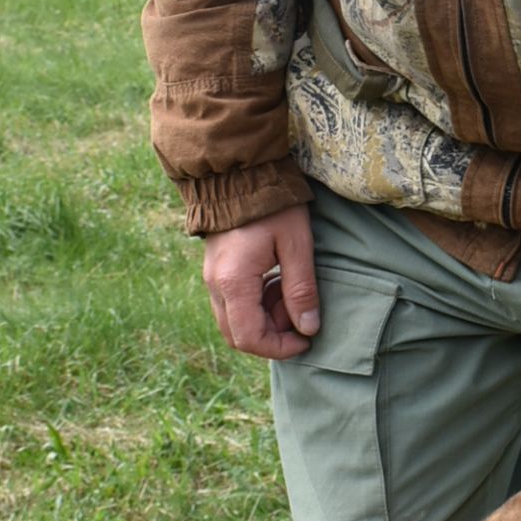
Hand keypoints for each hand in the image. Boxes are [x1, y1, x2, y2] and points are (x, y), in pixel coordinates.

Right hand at [201, 206, 320, 359]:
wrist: (239, 172)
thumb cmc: (272, 205)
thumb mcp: (296, 244)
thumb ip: (301, 289)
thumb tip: (308, 328)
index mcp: (234, 282)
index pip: (251, 338)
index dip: (280, 348)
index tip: (307, 339)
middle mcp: (215, 285)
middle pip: (238, 336)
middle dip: (273, 336)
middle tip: (299, 314)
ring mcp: (211, 279)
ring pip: (234, 321)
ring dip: (265, 319)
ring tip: (289, 292)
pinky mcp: (215, 271)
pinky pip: (232, 304)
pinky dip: (256, 304)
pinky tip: (276, 281)